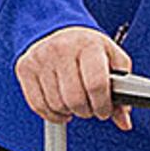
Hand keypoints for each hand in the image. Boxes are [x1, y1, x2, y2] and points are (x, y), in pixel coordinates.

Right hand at [15, 26, 133, 126]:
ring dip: (69, 112)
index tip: (104, 110)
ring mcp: (41, 58)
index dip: (103, 105)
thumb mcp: (112, 60)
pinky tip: (61, 107)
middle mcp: (62, 49)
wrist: (58, 30)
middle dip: (87, 111)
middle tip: (91, 107)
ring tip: (76, 103)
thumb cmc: (88, 47)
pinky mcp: (25, 68)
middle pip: (75, 99)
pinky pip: (38, 105)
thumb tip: (124, 121)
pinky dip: (52, 114)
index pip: (96, 85)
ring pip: (56, 105)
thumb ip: (123, 91)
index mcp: (88, 45)